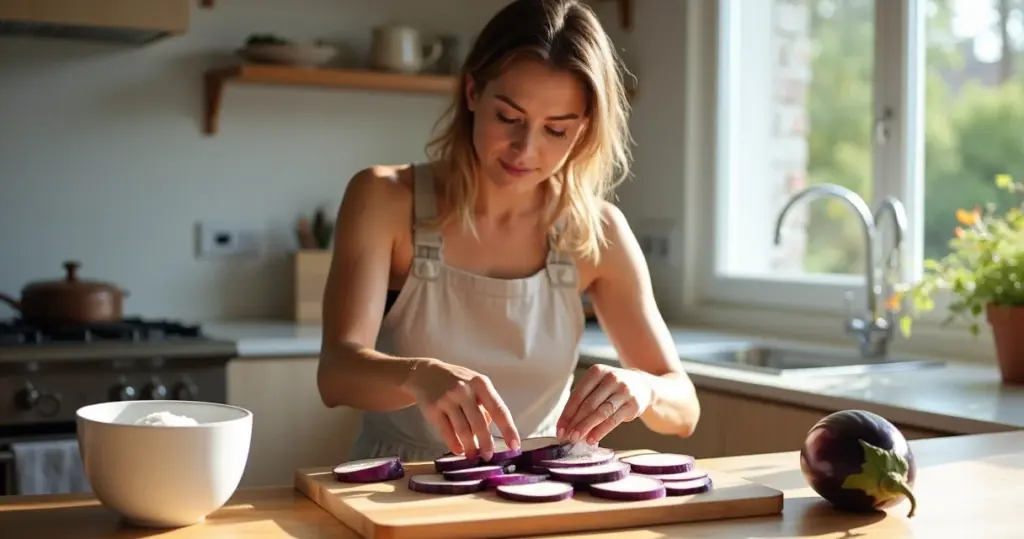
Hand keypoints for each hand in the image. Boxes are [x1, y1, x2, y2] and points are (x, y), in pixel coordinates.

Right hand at [403, 358, 519, 459]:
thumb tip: (488, 433)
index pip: (499, 409)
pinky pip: (446, 432)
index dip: (508, 429)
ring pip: (463, 430)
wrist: (425, 373)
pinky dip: (454, 444)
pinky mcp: (433, 409)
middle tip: (488, 455)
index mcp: (481, 384)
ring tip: (473, 455)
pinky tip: (459, 450)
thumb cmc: (457, 381)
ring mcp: (447, 399)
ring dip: (470, 447)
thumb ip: (485, 406)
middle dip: (486, 443)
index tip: (514, 445)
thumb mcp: (475, 385)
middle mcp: (464, 390)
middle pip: (479, 423)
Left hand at [557, 364, 653, 444]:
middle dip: (575, 423)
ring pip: (601, 412)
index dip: (567, 414)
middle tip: (566, 437)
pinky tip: (592, 439)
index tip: (559, 429)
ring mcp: (624, 391)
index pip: (577, 395)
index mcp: (597, 371)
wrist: (642, 384)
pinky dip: (601, 431)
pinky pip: (613, 420)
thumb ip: (583, 400)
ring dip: (586, 427)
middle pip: (588, 404)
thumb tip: (566, 425)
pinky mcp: (633, 404)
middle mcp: (611, 378)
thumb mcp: (597, 385)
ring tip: (576, 439)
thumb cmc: (612, 387)